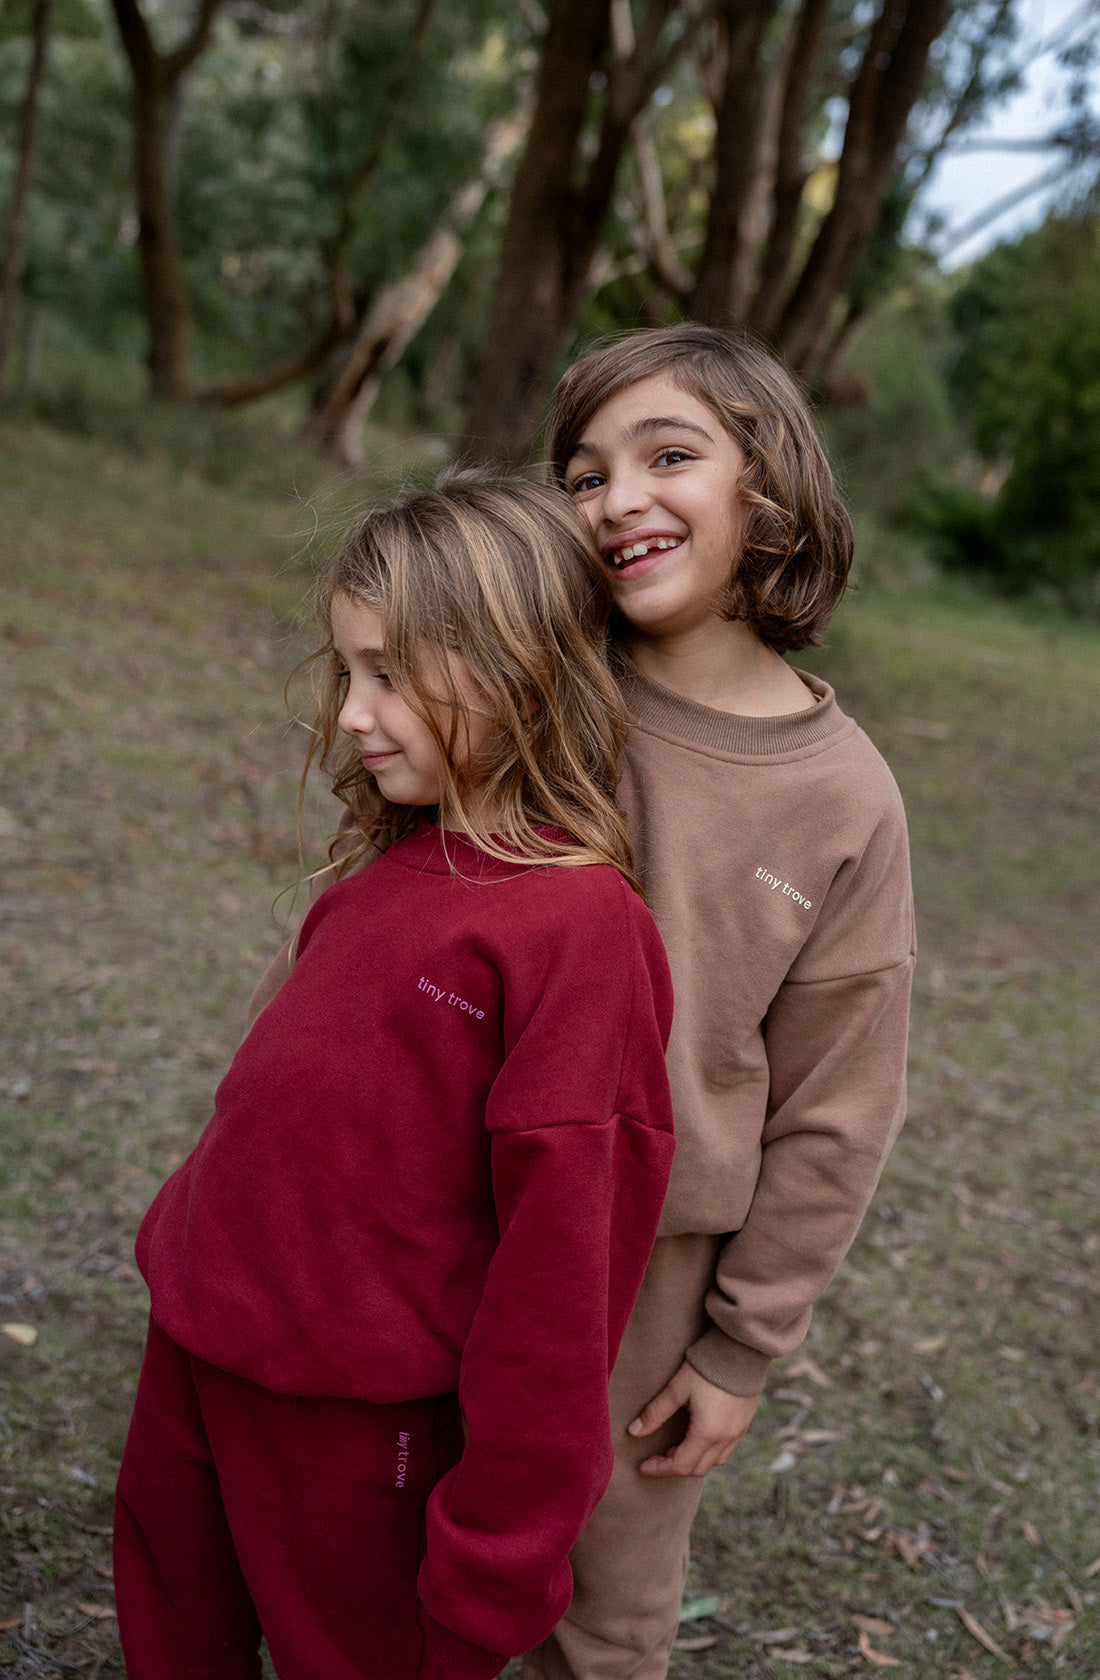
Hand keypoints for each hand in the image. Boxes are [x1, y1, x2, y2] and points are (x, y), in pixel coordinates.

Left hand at [628, 1360, 759, 1477]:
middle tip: (658, 1454)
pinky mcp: (745, 1423)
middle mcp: (725, 1438)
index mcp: (707, 1433)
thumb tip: (634, 1432)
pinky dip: (710, 1452)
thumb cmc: (706, 1367)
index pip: (680, 1466)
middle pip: (698, 1469)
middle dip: (675, 1466)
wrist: (740, 1349)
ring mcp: (738, 1432)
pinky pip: (727, 1450)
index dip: (659, 1469)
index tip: (643, 1466)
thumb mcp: (677, 1388)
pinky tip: (699, 1437)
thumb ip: (656, 1413)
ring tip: (677, 1446)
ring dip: (694, 1460)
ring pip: (714, 1462)